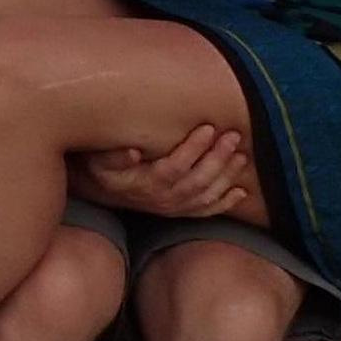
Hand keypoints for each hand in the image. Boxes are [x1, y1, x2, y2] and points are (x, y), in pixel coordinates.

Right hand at [71, 125, 249, 220]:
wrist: (103, 192)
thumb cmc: (104, 168)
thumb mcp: (99, 160)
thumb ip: (113, 156)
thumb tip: (133, 151)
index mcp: (147, 183)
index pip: (175, 167)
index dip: (193, 149)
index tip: (208, 127)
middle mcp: (164, 199)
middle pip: (197, 181)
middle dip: (218, 159)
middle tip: (233, 136)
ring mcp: (175, 208)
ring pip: (206, 195)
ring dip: (226, 176)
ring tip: (241, 155)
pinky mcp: (181, 212)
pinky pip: (206, 211)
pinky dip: (225, 203)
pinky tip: (242, 192)